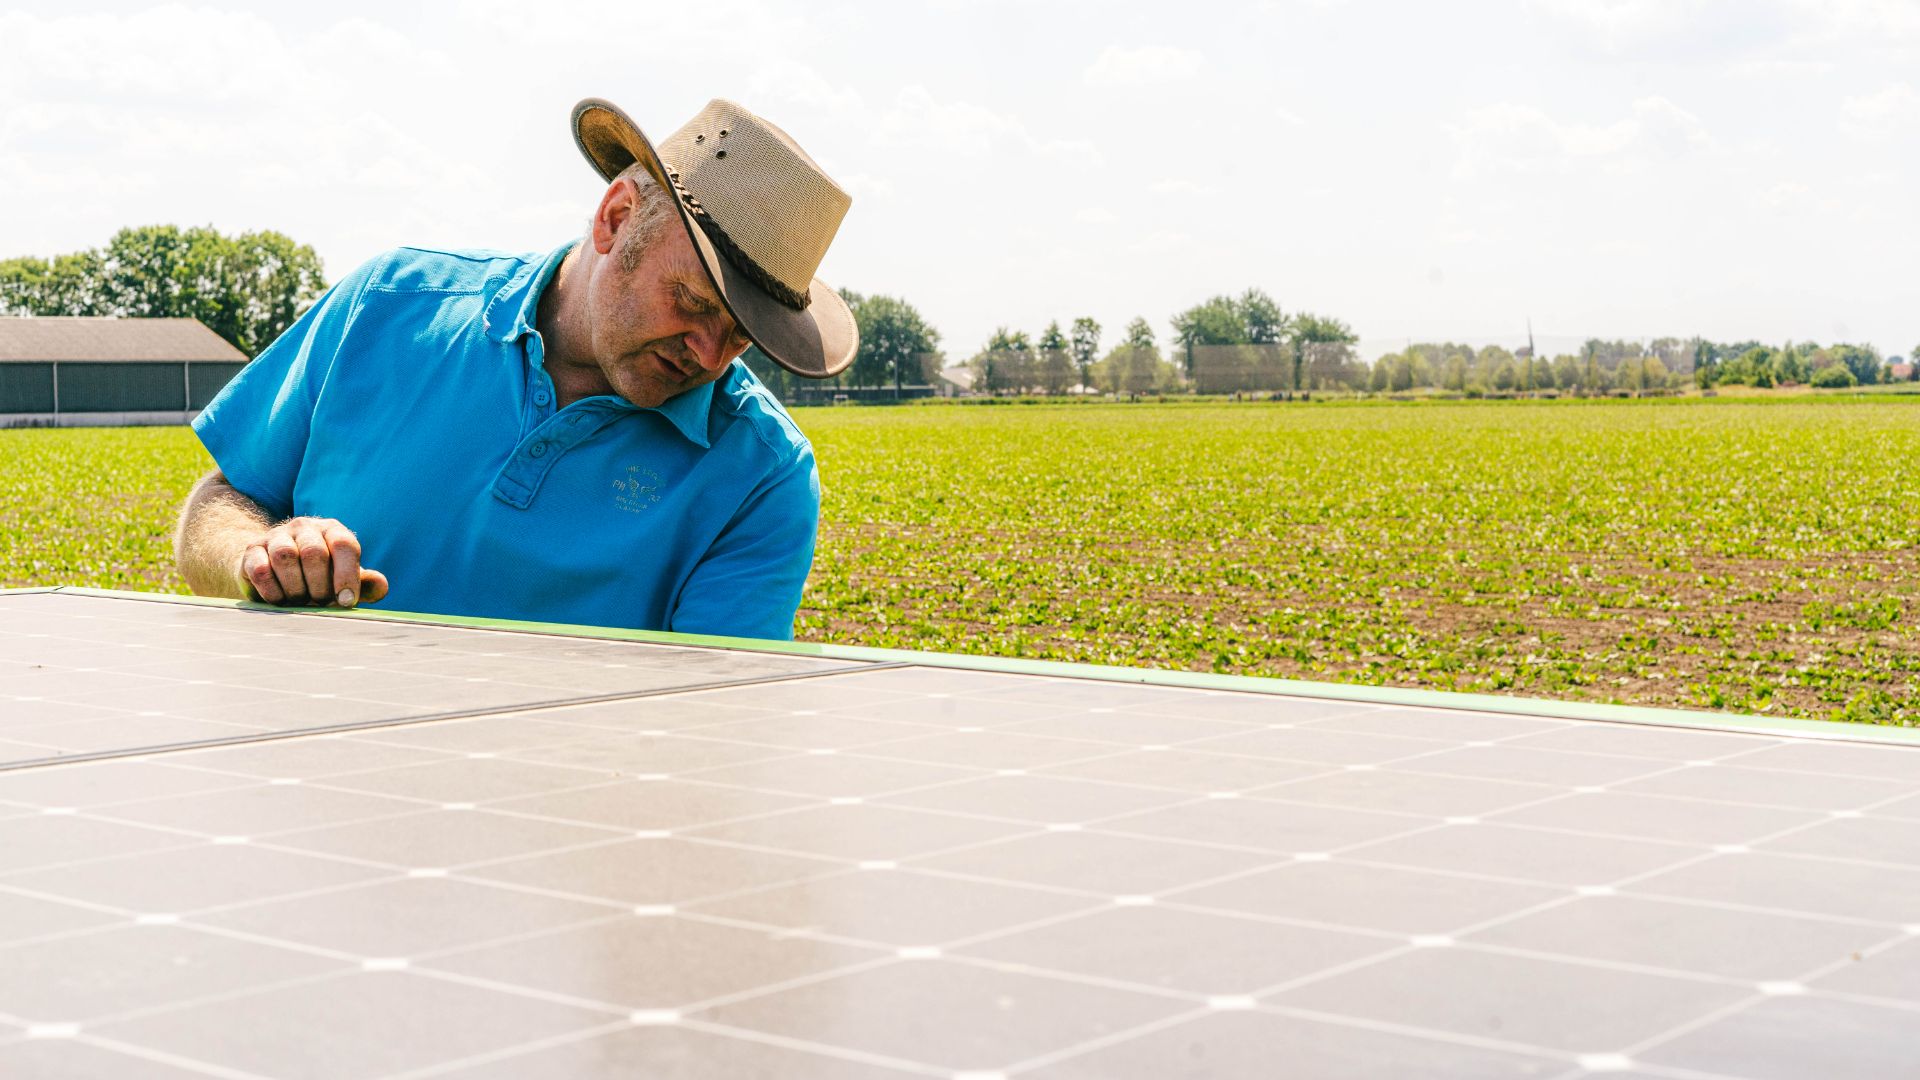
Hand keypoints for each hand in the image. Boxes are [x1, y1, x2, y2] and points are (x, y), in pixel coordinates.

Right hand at [238, 517, 389, 607]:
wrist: (275, 569)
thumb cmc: (320, 577)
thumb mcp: (345, 580)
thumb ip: (365, 584)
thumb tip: (380, 586)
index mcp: (332, 530)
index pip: (344, 545)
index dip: (347, 575)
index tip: (346, 601)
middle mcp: (304, 527)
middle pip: (314, 552)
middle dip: (320, 586)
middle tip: (320, 603)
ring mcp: (276, 536)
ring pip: (285, 557)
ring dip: (296, 588)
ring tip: (300, 602)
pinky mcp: (251, 551)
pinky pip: (261, 570)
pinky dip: (272, 591)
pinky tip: (280, 600)